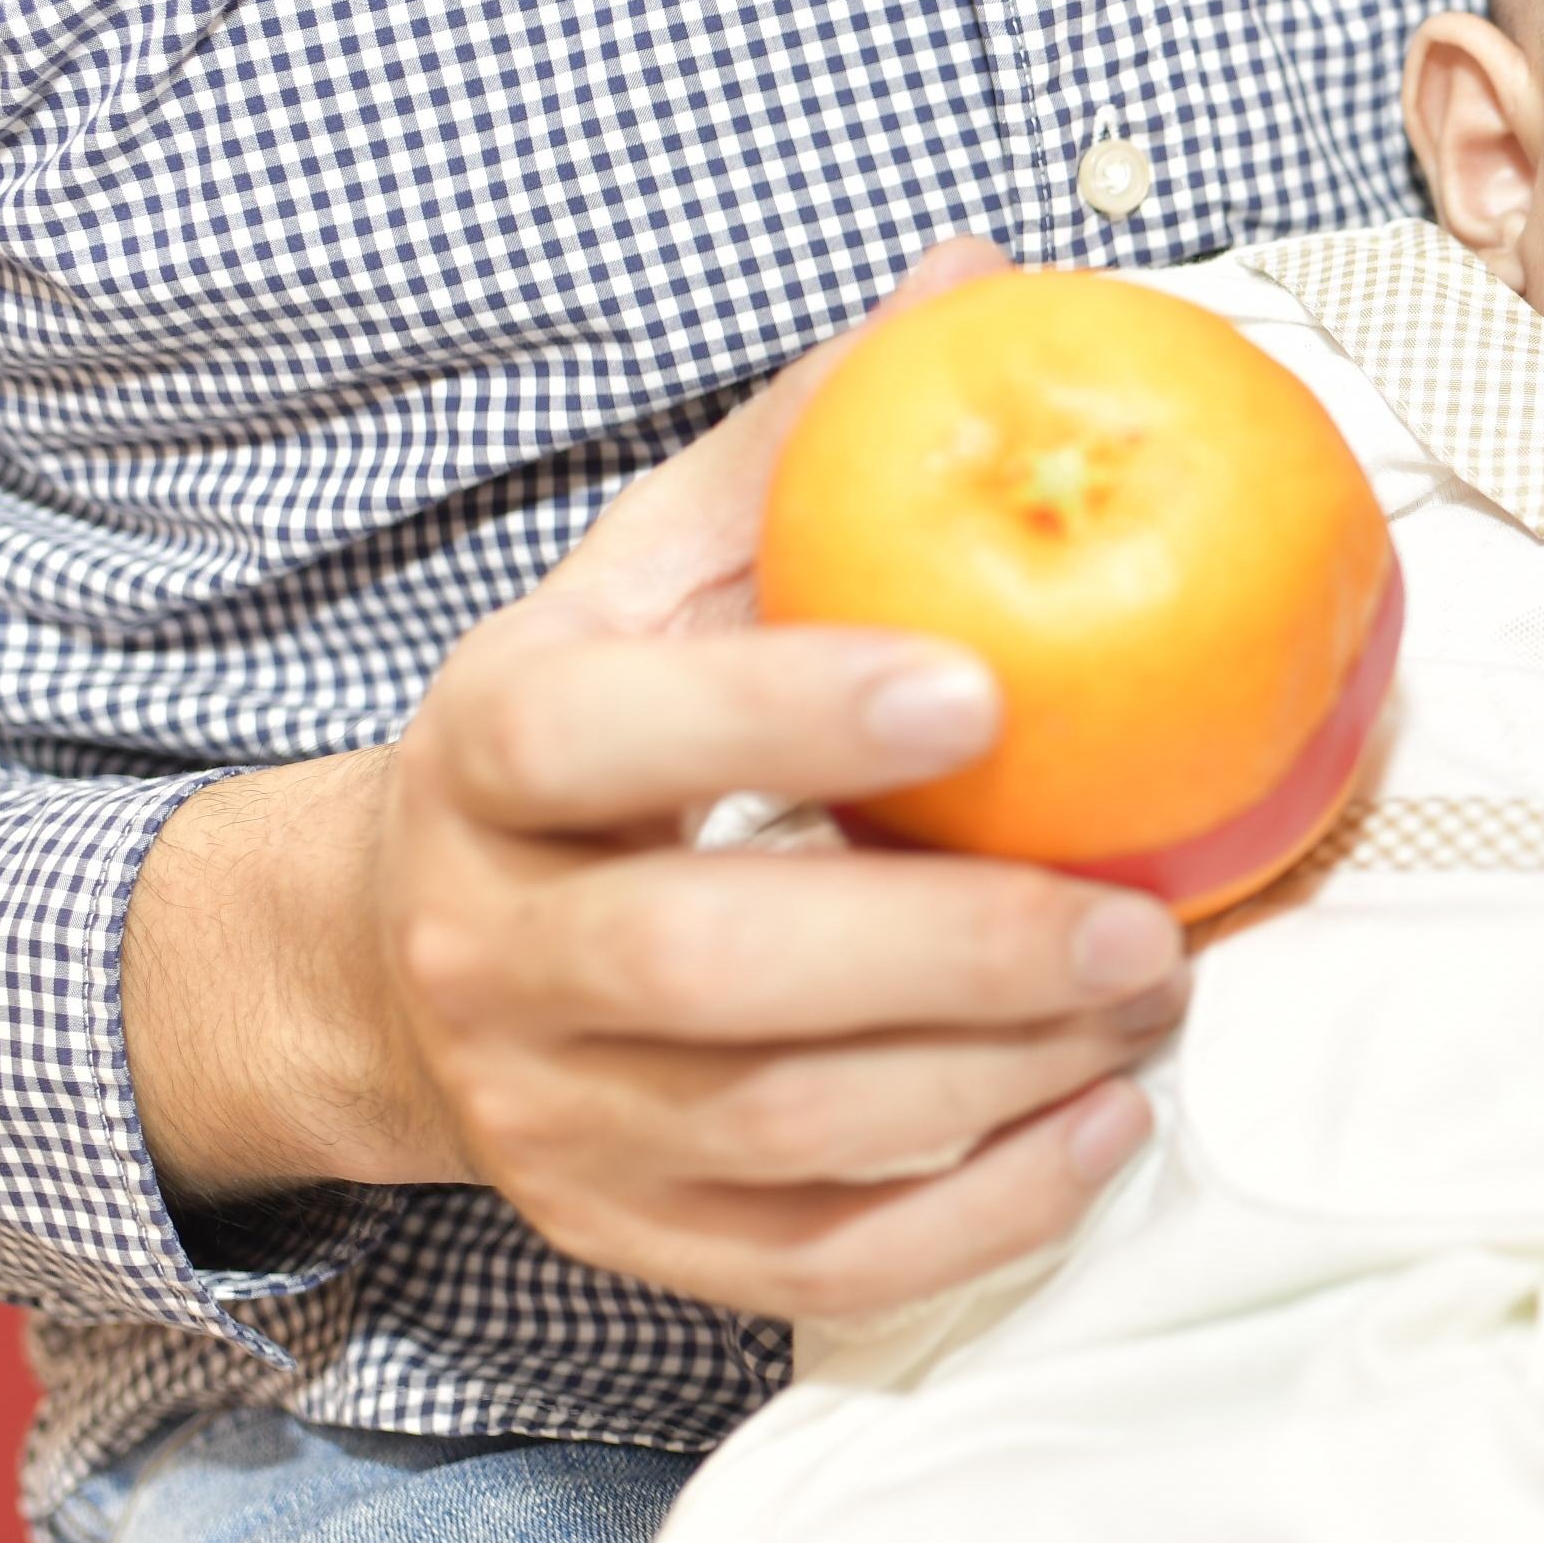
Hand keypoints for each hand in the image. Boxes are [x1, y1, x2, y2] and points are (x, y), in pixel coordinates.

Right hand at [122, 240, 1186, 1317]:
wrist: (393, 951)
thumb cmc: (585, 737)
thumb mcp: (647, 577)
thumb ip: (805, 449)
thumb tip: (979, 278)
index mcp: (490, 750)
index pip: (606, 735)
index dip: (788, 715)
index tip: (984, 688)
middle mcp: (495, 942)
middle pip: (709, 970)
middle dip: (953, 952)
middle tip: (1141, 920)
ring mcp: (553, 1111)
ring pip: (781, 1130)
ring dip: (998, 1080)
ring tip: (1151, 1001)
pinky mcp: (624, 1234)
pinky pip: (815, 1264)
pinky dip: (978, 1219)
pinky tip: (1097, 1131)